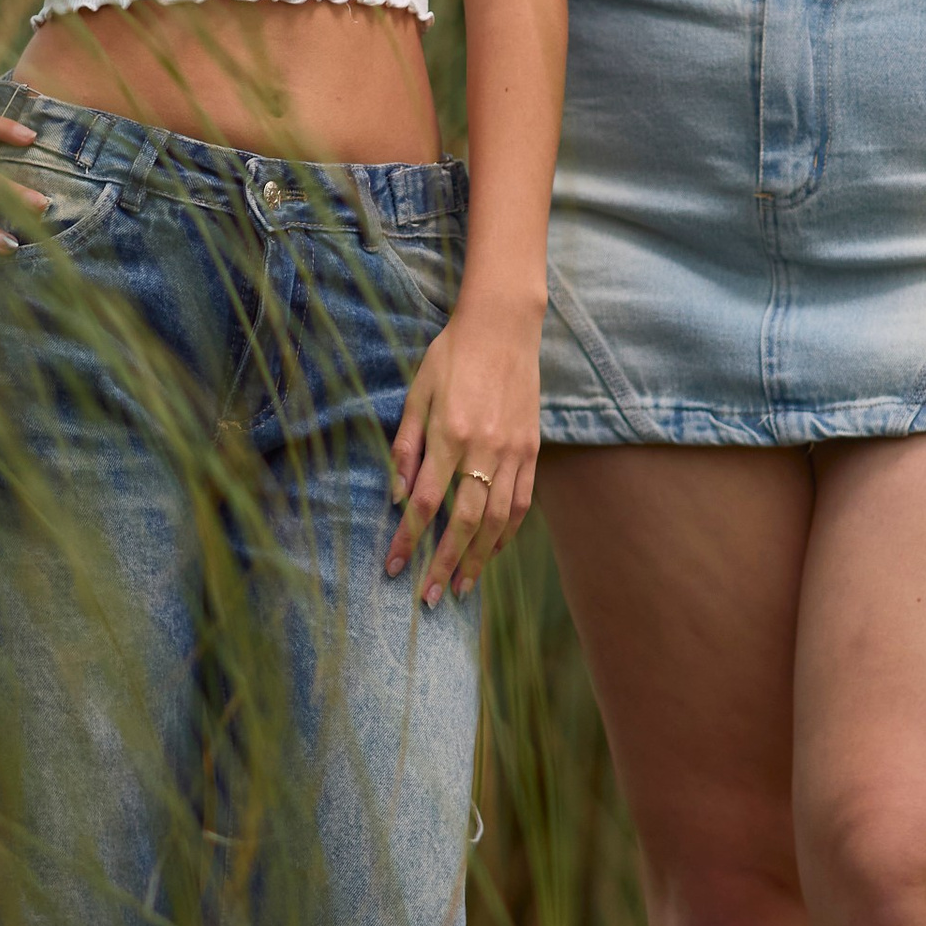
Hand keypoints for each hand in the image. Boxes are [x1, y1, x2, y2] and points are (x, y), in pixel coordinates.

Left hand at [385, 294, 541, 605]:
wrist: (503, 328)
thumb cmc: (451, 356)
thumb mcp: (416, 393)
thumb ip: (405, 445)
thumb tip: (397, 495)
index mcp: (449, 435)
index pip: (425, 503)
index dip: (408, 540)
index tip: (393, 567)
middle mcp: (483, 449)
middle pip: (465, 523)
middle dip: (444, 564)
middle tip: (430, 597)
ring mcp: (513, 452)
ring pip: (498, 521)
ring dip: (479, 559)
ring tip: (463, 587)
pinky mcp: (532, 450)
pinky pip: (521, 502)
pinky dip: (508, 533)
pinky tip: (493, 552)